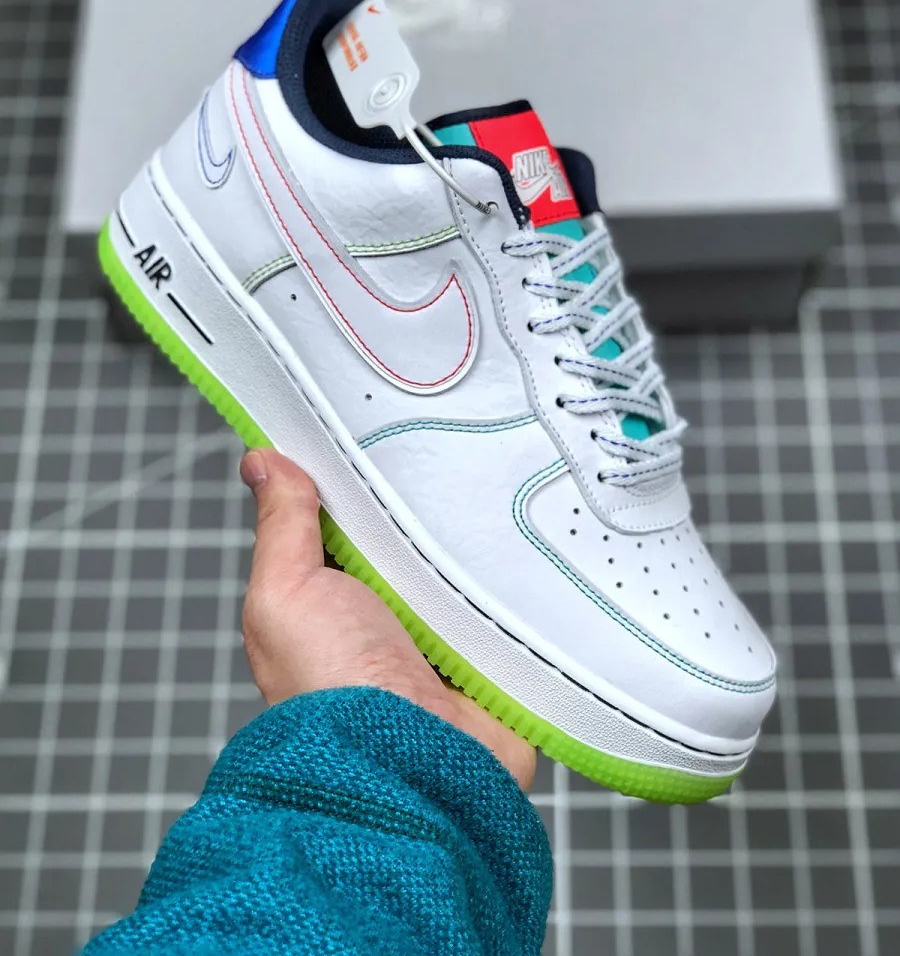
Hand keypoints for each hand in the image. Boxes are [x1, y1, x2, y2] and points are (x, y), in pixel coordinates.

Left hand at [239, 448, 536, 790]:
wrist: (410, 763)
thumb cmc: (330, 686)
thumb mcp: (285, 592)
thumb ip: (281, 529)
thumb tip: (261, 462)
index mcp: (333, 598)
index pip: (350, 520)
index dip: (362, 476)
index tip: (382, 420)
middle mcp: (388, 616)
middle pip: (414, 535)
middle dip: (430, 499)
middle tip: (454, 439)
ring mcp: (444, 635)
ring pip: (467, 562)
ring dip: (480, 535)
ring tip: (499, 477)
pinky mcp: (493, 653)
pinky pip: (514, 599)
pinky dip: (521, 574)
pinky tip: (536, 534)